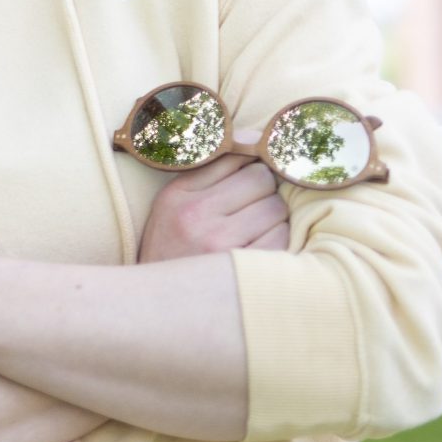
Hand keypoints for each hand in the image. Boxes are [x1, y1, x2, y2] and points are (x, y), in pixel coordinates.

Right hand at [137, 128, 291, 261]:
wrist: (159, 306)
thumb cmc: (172, 247)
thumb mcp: (173, 204)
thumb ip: (210, 168)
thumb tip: (253, 135)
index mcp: (177, 196)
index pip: (234, 157)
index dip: (251, 163)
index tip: (255, 171)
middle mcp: (197, 217)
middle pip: (261, 181)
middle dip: (264, 190)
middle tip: (252, 206)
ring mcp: (221, 245)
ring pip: (276, 209)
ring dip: (273, 216)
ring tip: (253, 229)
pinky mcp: (244, 270)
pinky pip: (282, 238)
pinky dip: (277, 240)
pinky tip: (259, 248)